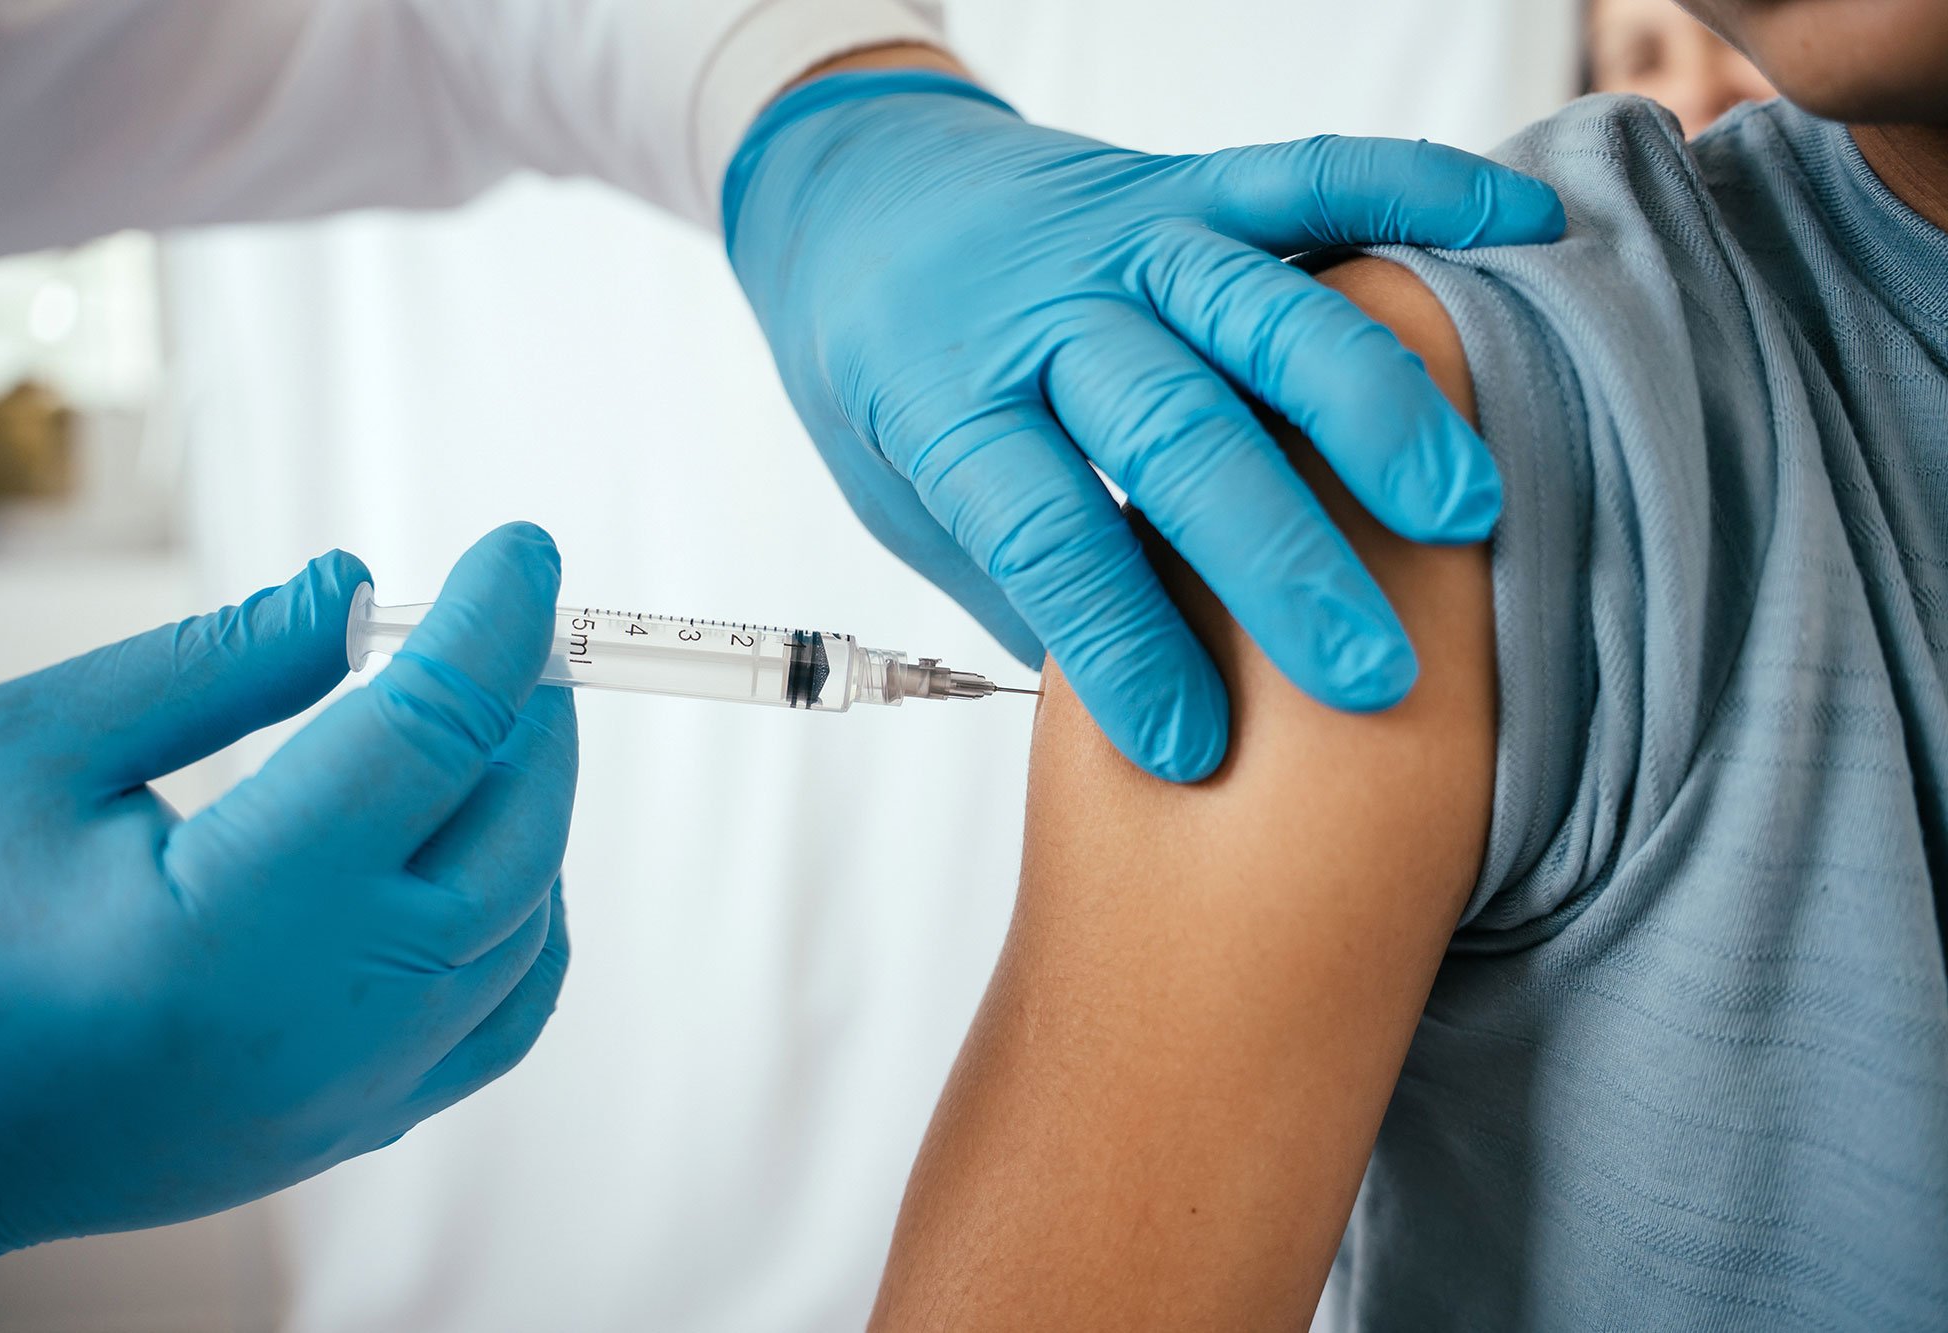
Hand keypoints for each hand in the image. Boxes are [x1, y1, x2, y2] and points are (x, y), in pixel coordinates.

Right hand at [0, 524, 575, 1284]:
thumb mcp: (36, 754)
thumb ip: (218, 666)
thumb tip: (357, 591)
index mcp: (243, 919)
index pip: (432, 737)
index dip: (492, 628)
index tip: (523, 552)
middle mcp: (331, 1019)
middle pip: (515, 836)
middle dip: (529, 714)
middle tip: (509, 629)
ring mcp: (355, 1088)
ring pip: (527, 928)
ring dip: (534, 810)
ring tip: (491, 723)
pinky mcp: (354, 1125)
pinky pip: (505, 1018)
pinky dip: (529, 920)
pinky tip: (488, 851)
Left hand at [725, 71, 1564, 779]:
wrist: (853, 191)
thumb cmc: (884, 370)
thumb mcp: (904, 495)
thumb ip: (1023, 583)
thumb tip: (1139, 703)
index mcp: (952, 404)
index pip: (1042, 531)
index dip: (1121, 643)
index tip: (1194, 750)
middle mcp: (1047, 314)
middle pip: (1174, 432)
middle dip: (1277, 559)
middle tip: (1369, 674)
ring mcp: (1127, 236)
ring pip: (1263, 313)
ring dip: (1370, 411)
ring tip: (1461, 510)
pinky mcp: (1187, 180)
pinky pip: (1309, 176)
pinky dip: (1418, 189)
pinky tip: (1520, 222)